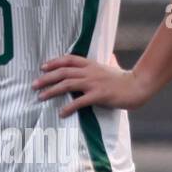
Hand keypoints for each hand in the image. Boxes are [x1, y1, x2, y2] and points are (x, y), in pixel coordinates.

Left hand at [32, 54, 151, 117]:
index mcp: (91, 64)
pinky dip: (69, 107)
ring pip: (68, 84)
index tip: (42, 67)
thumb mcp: (110, 67)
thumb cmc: (123, 80)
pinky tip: (61, 113)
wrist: (138, 86)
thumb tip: (108, 58)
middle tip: (34, 85)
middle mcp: (90, 72)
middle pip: (63, 72)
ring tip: (41, 97)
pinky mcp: (99, 95)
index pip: (69, 59)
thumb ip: (104, 64)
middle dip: (47, 78)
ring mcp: (94, 83)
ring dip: (52, 91)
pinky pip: (81, 101)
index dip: (54, 62)